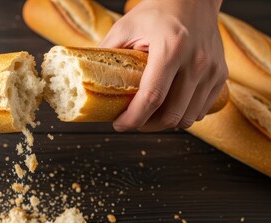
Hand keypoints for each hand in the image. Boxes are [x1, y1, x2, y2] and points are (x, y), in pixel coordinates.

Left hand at [99, 0, 227, 131]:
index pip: (152, 97)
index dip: (133, 118)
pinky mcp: (220, 75)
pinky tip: (169, 107)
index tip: (119, 124)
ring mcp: (212, 70)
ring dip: (165, 123)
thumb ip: (107, 51)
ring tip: (149, 116)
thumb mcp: (126, 26)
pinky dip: (183, 115)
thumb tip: (87, 76)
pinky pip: (201, 110)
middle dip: (147, 126)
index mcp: (171, 48)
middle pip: (171, 114)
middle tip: (132, 121)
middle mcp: (195, 61)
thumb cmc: (158, 11)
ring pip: (188, 117)